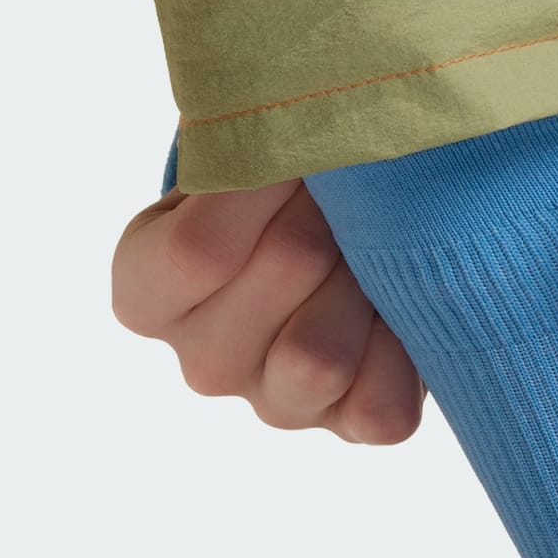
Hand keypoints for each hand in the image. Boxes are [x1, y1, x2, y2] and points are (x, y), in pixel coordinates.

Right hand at [111, 177, 424, 442]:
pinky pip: (381, 410)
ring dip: (367, 284)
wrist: (356, 230)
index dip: (267, 186)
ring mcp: (275, 404)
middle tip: (347, 197)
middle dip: (331, 215)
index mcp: (148, 293)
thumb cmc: (288, 186)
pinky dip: (409, 354)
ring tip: (371, 255)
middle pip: (283, 272)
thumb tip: (284, 131)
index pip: (198, 251)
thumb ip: (248, 147)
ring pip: (319, 357)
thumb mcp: (246, 156)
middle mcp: (202, 363)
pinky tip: (400, 311)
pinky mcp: (349, 426)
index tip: (296, 155)